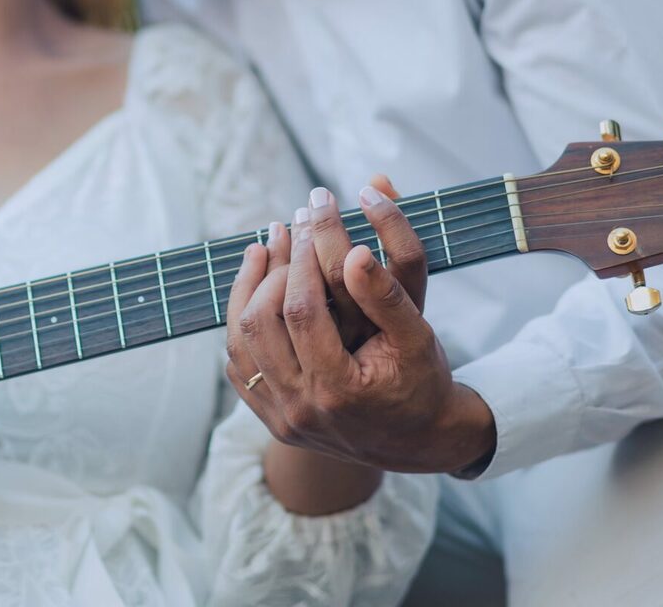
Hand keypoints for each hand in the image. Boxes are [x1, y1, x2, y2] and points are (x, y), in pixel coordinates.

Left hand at [225, 184, 495, 473]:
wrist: (418, 441)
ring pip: (240, 343)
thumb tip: (354, 252)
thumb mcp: (417, 337)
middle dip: (270, 270)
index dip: (302, 261)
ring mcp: (280, 418)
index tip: (309, 221)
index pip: (302, 311)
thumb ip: (386, 296)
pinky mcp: (270, 419)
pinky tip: (255, 289)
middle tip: (284, 228)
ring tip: (261, 249)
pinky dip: (242, 324)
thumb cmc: (423, 382)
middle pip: (260, 324)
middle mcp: (301, 409)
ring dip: (246, 291)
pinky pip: (239, 365)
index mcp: (339, 391)